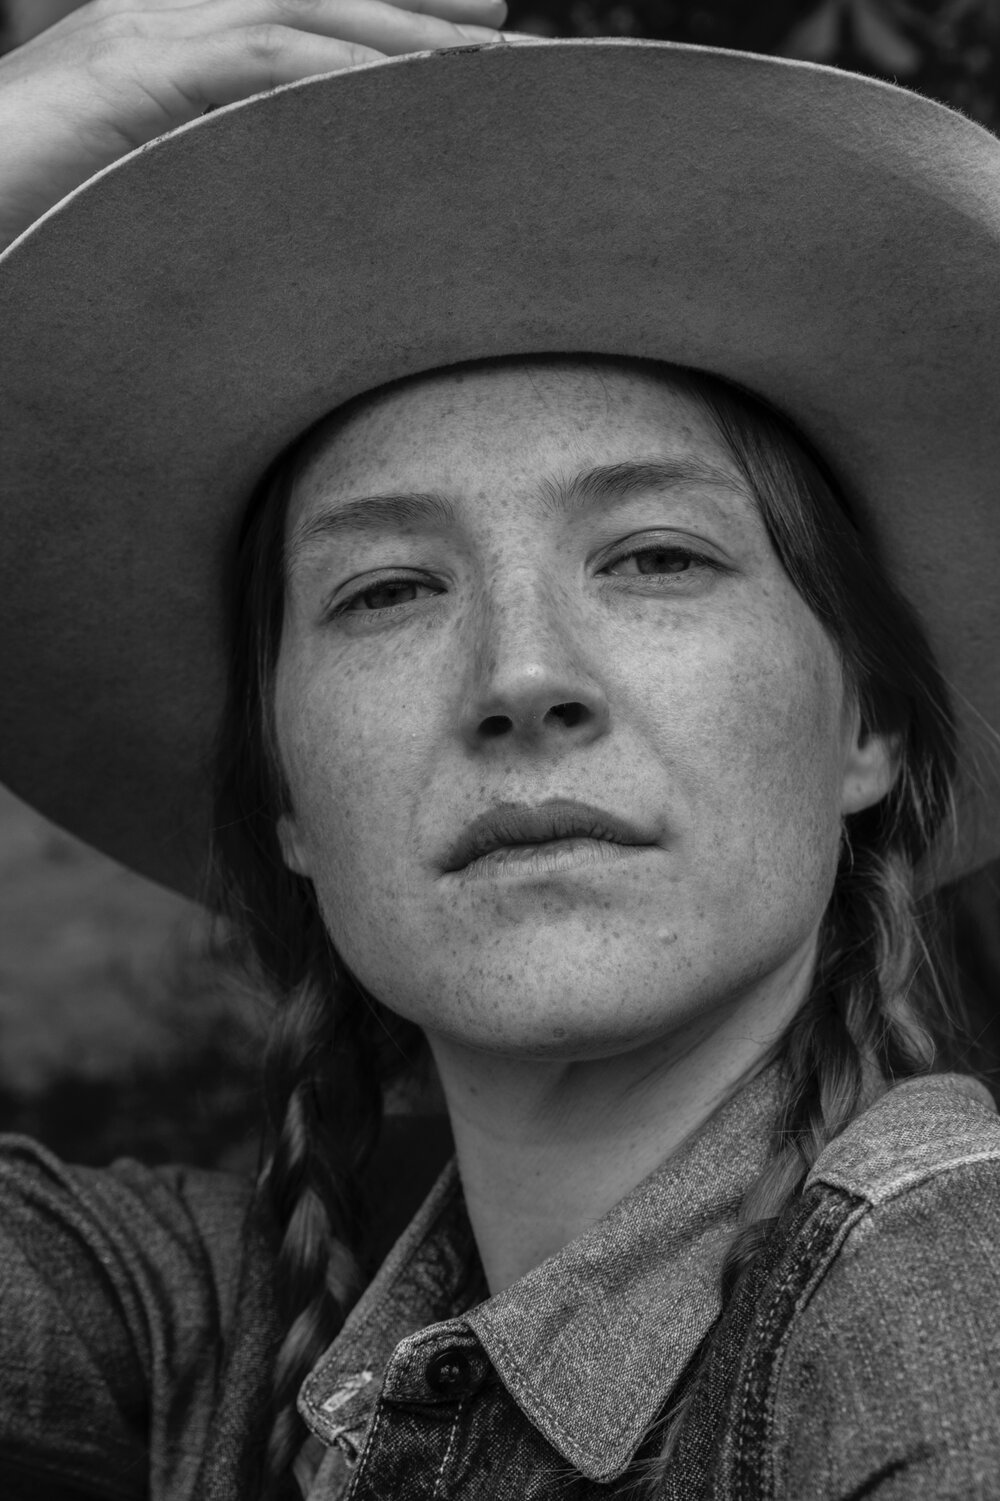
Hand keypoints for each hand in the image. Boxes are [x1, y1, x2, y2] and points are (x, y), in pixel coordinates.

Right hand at [0, 0, 506, 248]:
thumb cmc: (28, 194)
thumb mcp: (131, 167)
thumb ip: (197, 158)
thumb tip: (258, 196)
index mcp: (161, 29)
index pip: (289, 6)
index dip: (376, 11)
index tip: (455, 26)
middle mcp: (162, 11)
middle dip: (410, 5)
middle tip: (495, 20)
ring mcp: (148, 32)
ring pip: (301, 17)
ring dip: (395, 37)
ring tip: (477, 58)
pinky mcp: (135, 74)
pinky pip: (255, 61)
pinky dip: (330, 71)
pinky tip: (394, 90)